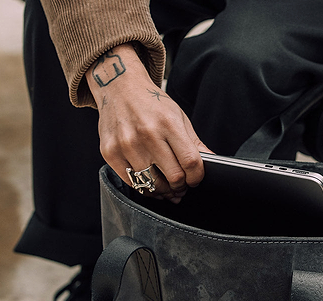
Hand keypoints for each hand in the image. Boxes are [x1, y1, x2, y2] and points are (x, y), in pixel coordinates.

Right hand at [86, 44, 211, 201]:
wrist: (118, 87)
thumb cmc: (151, 103)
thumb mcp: (178, 117)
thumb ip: (195, 143)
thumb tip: (212, 161)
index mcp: (168, 124)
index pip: (191, 162)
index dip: (197, 177)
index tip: (195, 179)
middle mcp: (147, 134)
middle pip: (174, 177)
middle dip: (181, 186)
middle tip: (182, 185)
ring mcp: (127, 145)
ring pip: (153, 185)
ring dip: (164, 191)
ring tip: (167, 186)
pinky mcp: (110, 153)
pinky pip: (133, 183)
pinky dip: (145, 188)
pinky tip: (151, 183)